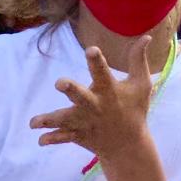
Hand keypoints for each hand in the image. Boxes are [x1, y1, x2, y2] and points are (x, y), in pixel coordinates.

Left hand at [29, 36, 152, 161]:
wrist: (129, 144)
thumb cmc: (135, 109)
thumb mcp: (141, 84)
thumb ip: (138, 60)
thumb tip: (147, 36)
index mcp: (110, 91)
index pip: (103, 72)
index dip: (97, 61)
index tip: (90, 50)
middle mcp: (96, 106)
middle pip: (81, 97)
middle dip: (71, 90)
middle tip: (60, 83)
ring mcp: (86, 122)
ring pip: (65, 120)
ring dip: (50, 120)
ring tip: (34, 122)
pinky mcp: (79, 135)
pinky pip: (63, 138)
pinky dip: (52, 138)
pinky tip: (41, 139)